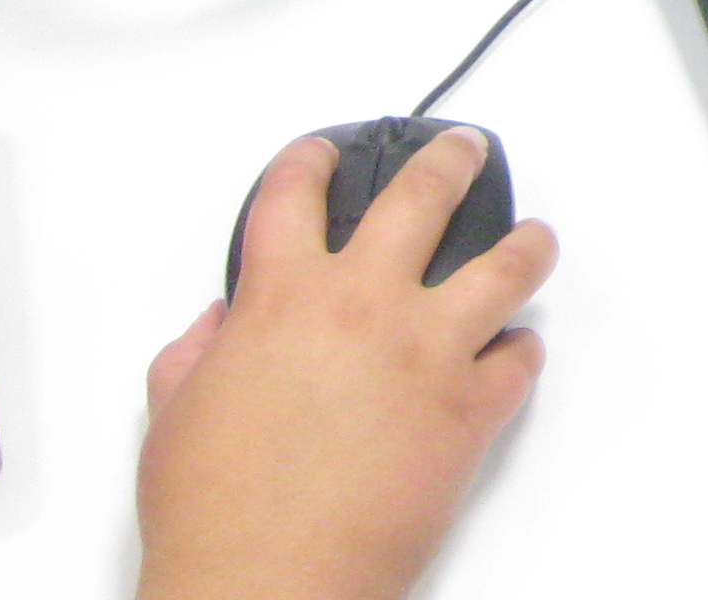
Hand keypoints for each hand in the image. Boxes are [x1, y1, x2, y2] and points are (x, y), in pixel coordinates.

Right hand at [136, 130, 555, 599]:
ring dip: (525, 244)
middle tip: (463, 151)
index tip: (322, 154)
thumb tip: (219, 325)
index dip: (308, 162)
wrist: (271, 582)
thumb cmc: (212, 510)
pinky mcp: (473, 407)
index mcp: (283, 298)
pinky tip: (514, 352)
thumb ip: (196, 354)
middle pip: (422, 197)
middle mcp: (365, 306)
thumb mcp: (174, 416)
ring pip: (506, 265)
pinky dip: (520, 353)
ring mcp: (429, 351)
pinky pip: (520, 361)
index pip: (293, 197)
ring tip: (533, 238)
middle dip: (449, 161)